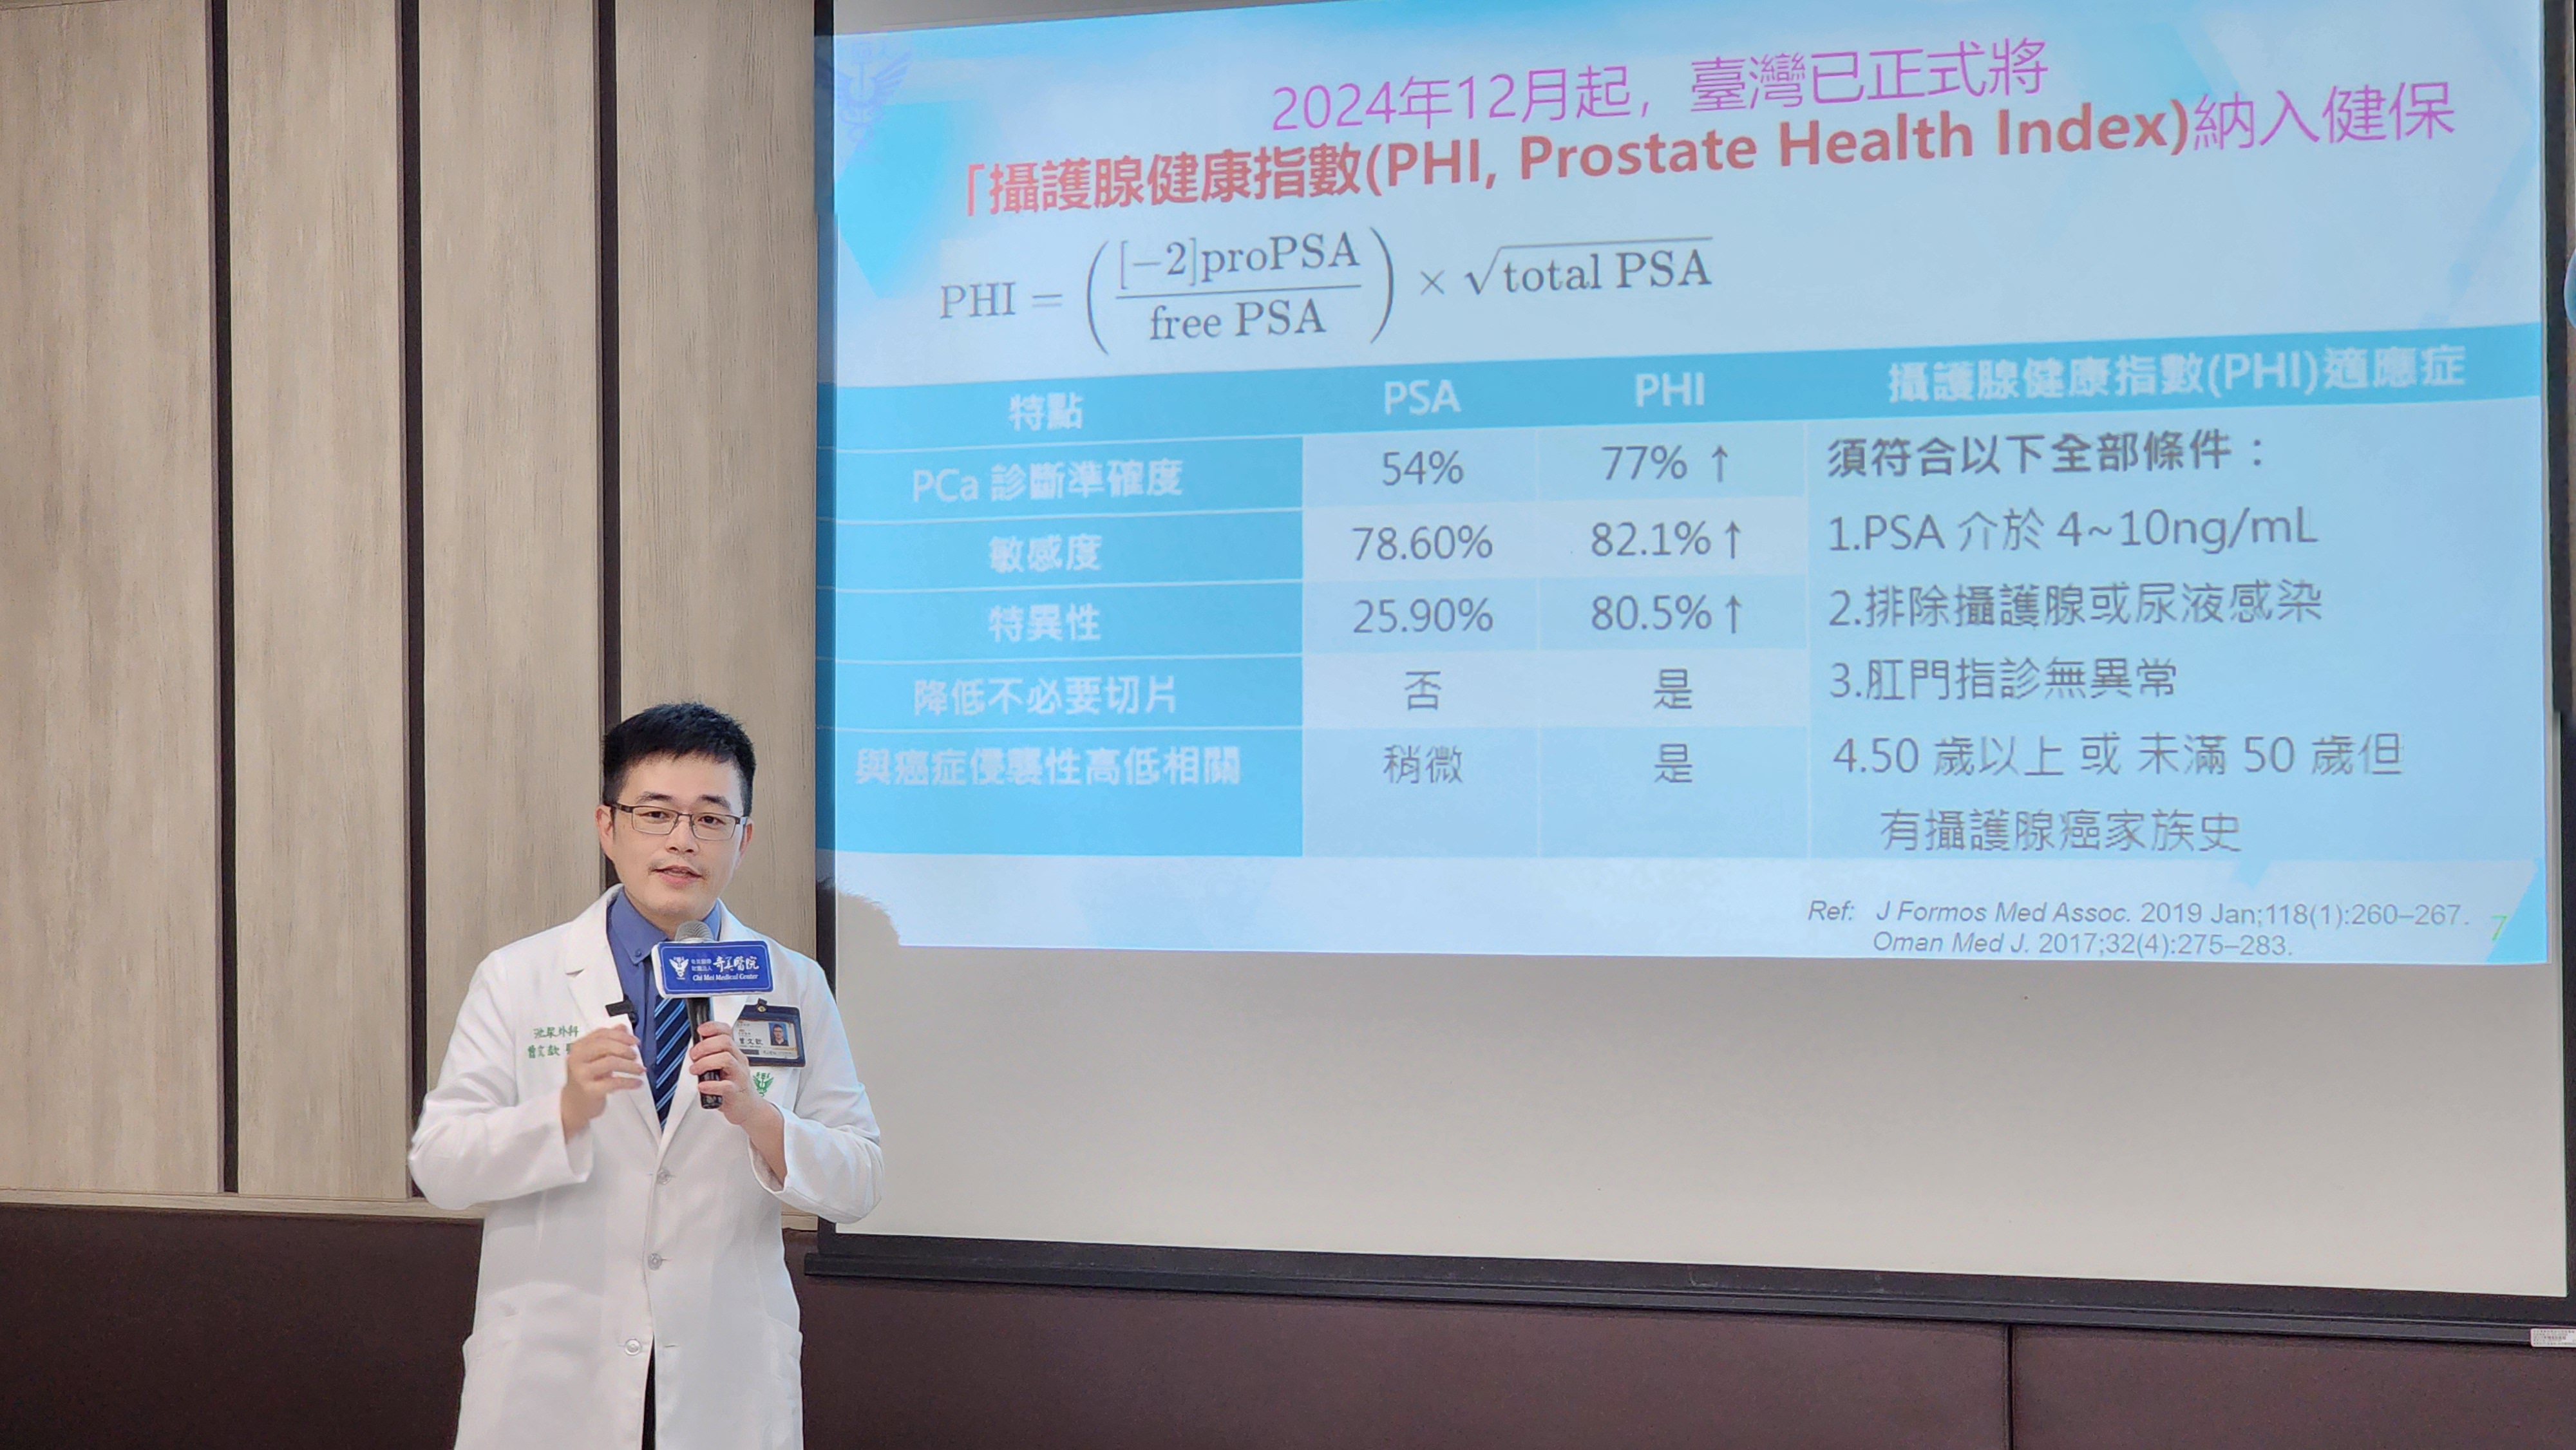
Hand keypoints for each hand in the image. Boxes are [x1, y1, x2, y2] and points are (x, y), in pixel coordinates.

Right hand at [559, 1024, 641, 1139]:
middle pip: (605, 1045)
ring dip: (630, 1065)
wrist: (573, 1105)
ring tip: (641, 1070)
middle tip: (636, 1056)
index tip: (635, 1041)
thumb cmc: (586, 1079)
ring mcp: (582, 1074)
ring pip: (611, 1062)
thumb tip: (623, 1027)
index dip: (621, 1035)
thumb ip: (608, 1042)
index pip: (601, 1034)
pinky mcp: (589, 1090)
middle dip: (625, 1049)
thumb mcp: (595, 1058)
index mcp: (578, 1047)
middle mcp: (577, 1058)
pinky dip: (629, 1082)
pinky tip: (638, 1083)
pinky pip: (614, 1082)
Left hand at [686, 1021, 775, 1128]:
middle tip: (694, 1055)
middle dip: (705, 1046)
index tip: (701, 1030)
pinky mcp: (736, 1092)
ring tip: (695, 1070)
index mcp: (734, 1053)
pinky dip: (711, 1085)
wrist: (748, 1108)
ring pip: (726, 1059)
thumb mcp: (724, 1068)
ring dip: (705, 1063)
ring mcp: (739, 1076)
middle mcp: (738, 1061)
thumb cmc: (733, 1087)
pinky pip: (725, 1086)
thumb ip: (711, 1058)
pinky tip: (702, 1086)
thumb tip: (694, 1051)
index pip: (727, 1032)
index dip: (713, 1027)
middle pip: (726, 1042)